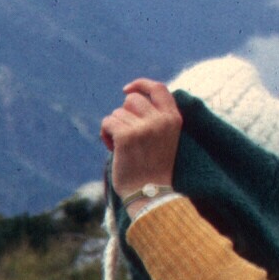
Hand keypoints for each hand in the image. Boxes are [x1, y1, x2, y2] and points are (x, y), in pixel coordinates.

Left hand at [101, 78, 182, 197]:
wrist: (151, 195)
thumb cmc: (154, 169)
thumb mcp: (164, 138)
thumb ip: (154, 118)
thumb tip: (129, 98)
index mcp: (173, 119)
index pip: (158, 88)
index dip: (141, 84)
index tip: (127, 89)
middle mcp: (161, 120)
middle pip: (132, 100)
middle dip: (124, 114)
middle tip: (125, 135)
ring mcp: (144, 127)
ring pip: (117, 113)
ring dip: (114, 128)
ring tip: (121, 147)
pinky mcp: (127, 136)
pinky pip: (107, 123)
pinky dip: (105, 134)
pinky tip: (112, 148)